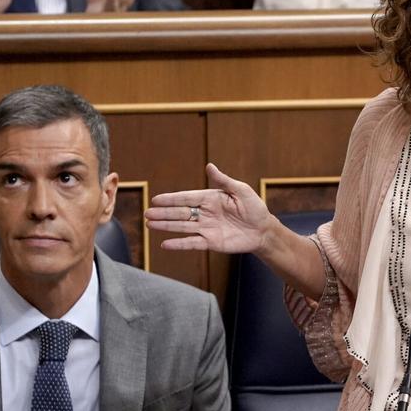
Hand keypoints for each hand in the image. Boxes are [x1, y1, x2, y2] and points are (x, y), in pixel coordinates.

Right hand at [145, 164, 275, 253]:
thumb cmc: (255, 208)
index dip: (171, 199)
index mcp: (211, 199)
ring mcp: (206, 228)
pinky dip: (179, 244)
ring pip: (182, 227)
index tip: (156, 199)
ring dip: (166, 226)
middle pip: (180, 213)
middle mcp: (205, 213)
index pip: (187, 198)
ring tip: (150, 224)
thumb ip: (224, 181)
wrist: (263, 231)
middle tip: (147, 213)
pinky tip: (165, 244)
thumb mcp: (241, 191)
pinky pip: (192, 243)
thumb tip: (209, 166)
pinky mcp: (210, 242)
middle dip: (163, 213)